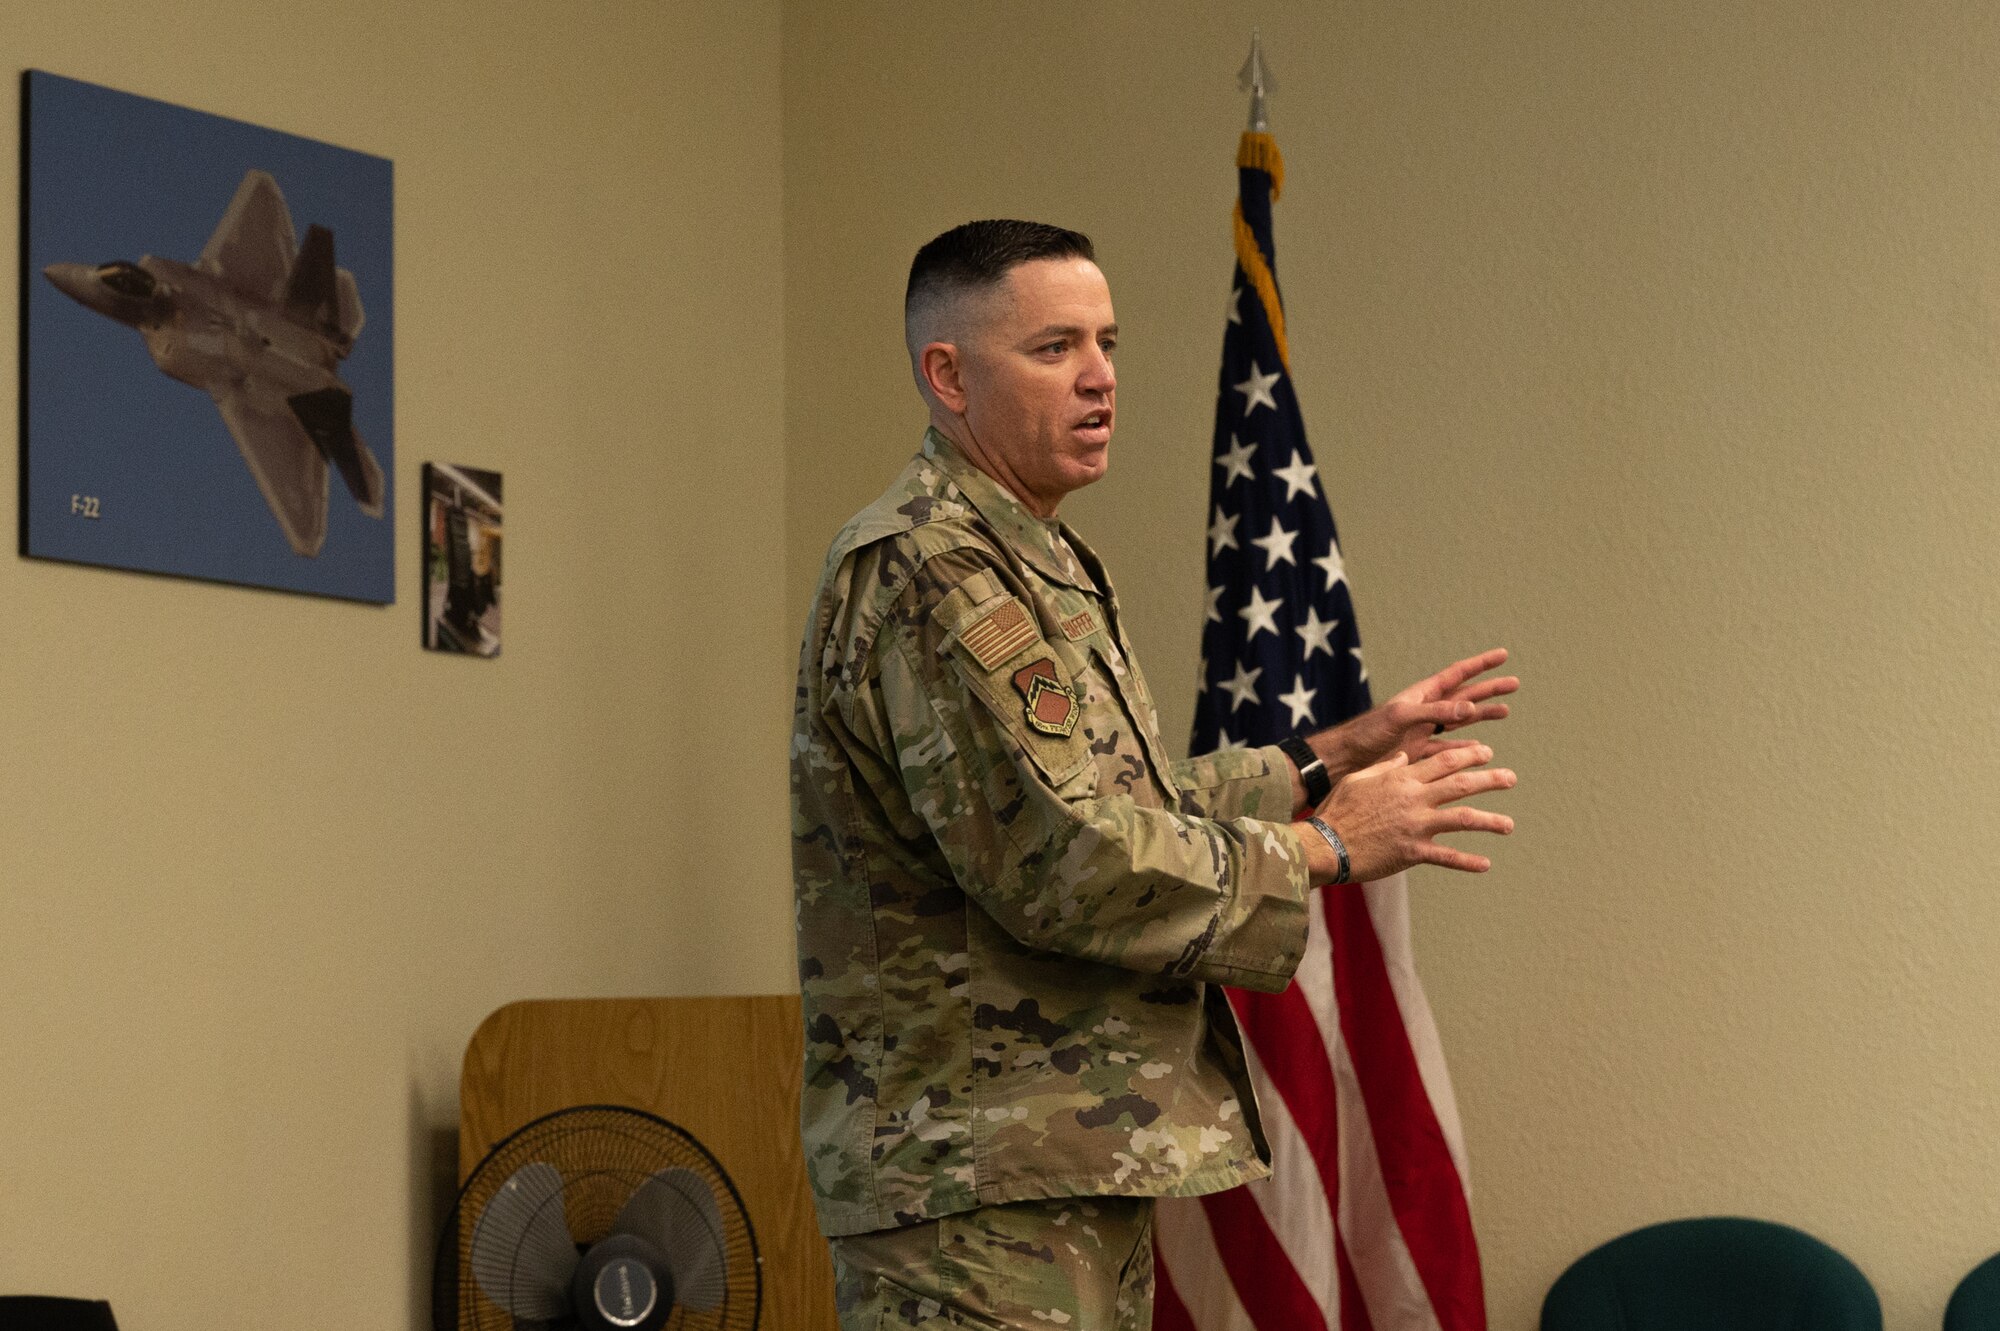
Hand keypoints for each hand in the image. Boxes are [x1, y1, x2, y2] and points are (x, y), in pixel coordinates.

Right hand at [1309, 744, 1515, 882]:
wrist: (1326, 844)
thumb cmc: (1337, 810)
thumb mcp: (1358, 779)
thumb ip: (1385, 768)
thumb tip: (1404, 759)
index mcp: (1402, 779)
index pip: (1443, 760)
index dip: (1469, 755)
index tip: (1487, 752)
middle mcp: (1414, 799)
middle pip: (1460, 784)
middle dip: (1490, 779)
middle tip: (1510, 778)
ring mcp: (1416, 826)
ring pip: (1463, 819)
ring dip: (1490, 820)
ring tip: (1509, 824)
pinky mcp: (1412, 852)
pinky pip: (1446, 857)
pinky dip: (1467, 862)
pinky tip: (1486, 864)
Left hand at [1310, 648, 1516, 783]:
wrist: (1346, 758)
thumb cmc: (1367, 732)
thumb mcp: (1402, 717)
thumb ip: (1434, 712)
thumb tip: (1469, 709)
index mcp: (1422, 694)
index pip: (1457, 674)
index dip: (1480, 664)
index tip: (1502, 655)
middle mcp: (1425, 709)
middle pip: (1465, 696)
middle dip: (1489, 689)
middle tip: (1514, 683)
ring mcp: (1424, 730)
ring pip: (1460, 721)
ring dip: (1482, 716)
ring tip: (1504, 711)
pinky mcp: (1419, 751)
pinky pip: (1448, 747)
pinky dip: (1465, 748)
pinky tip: (1479, 749)